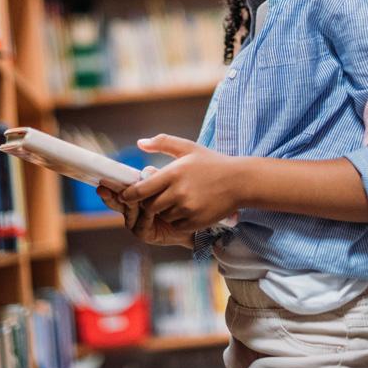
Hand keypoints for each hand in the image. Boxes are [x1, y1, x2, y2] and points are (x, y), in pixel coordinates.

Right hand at [97, 176, 193, 248]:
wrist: (195, 218)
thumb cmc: (182, 197)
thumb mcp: (170, 182)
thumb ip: (157, 177)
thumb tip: (147, 170)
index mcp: (136, 194)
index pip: (120, 188)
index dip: (111, 184)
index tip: (102, 178)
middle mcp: (133, 208)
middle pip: (118, 201)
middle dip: (109, 195)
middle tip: (102, 188)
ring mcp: (136, 222)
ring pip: (129, 211)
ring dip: (129, 204)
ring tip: (125, 196)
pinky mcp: (144, 233)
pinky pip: (141, 224)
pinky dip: (144, 217)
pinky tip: (150, 211)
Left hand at [119, 135, 239, 228]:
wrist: (240, 181)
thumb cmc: (213, 163)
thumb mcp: (189, 148)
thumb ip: (163, 142)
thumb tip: (140, 142)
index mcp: (174, 173)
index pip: (140, 190)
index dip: (130, 194)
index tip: (127, 195)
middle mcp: (178, 192)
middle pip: (149, 206)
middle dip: (149, 202)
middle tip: (157, 196)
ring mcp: (187, 209)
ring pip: (162, 216)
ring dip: (164, 211)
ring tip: (177, 199)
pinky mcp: (194, 222)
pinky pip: (175, 225)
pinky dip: (176, 219)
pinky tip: (187, 208)